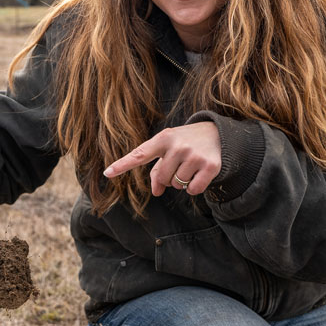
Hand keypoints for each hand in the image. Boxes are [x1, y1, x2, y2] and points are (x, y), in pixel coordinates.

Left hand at [102, 122, 220, 195]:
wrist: (218, 133)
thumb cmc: (185, 142)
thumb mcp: (169, 149)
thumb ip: (157, 169)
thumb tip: (156, 192)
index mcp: (163, 138)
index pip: (139, 154)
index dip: (122, 165)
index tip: (107, 173)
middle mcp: (178, 145)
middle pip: (162, 179)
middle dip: (169, 178)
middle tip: (179, 164)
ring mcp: (194, 155)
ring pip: (177, 186)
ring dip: (182, 182)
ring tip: (191, 166)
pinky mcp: (210, 166)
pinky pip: (193, 190)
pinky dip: (194, 188)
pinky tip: (200, 175)